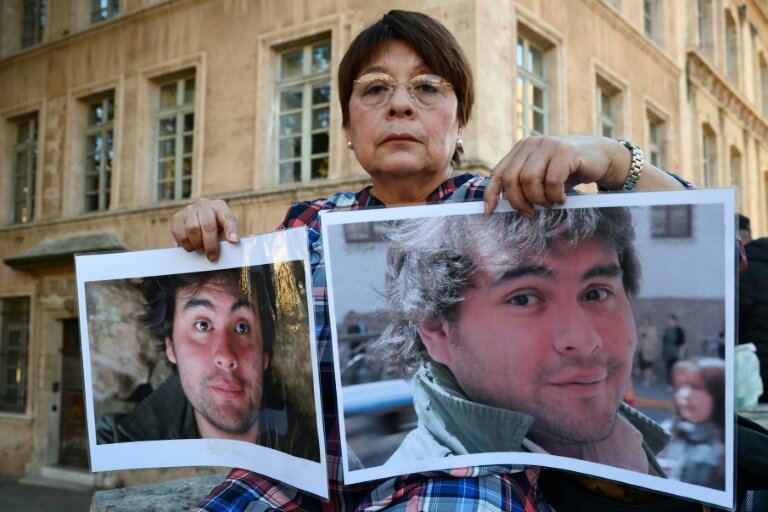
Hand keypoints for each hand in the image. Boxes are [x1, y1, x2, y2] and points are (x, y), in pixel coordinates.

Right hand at [170, 198, 238, 261]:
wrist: (197, 224)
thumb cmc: (215, 229)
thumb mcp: (224, 230)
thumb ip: (228, 237)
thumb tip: (231, 246)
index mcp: (220, 206)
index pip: (227, 217)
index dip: (231, 230)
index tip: (233, 242)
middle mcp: (204, 204)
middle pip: (208, 225)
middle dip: (211, 245)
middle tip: (212, 257)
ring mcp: (189, 209)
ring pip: (192, 229)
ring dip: (198, 244)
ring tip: (202, 249)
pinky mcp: (177, 218)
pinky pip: (181, 234)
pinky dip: (187, 245)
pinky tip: (192, 246)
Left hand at [483, 136, 632, 215]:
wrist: (602, 157)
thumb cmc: (568, 171)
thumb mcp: (542, 176)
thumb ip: (523, 184)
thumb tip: (500, 206)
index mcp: (521, 149)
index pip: (498, 172)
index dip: (491, 193)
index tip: (490, 212)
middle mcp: (531, 144)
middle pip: (511, 178)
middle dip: (519, 201)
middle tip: (532, 212)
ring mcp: (548, 145)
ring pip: (529, 179)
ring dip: (539, 198)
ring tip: (551, 202)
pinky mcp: (566, 151)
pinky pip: (552, 180)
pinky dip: (555, 195)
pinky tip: (562, 198)